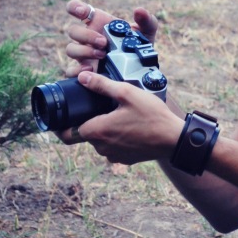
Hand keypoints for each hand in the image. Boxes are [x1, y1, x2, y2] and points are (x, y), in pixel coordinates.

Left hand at [62, 71, 181, 164]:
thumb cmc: (152, 115)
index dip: (62, 125)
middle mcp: (102, 147)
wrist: (175, 139)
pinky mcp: (126, 160)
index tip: (63, 117)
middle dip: (89, 122)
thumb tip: (82, 77)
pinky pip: (113, 148)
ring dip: (104, 130)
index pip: (68, 133)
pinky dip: (117, 138)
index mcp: (98, 131)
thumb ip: (102, 85)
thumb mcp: (127, 93)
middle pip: (85, 135)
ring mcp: (114, 156)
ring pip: (100, 142)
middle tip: (100, 107)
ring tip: (118, 115)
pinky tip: (130, 127)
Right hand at [64, 0, 158, 77]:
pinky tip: (91, 71)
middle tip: (103, 42)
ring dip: (84, 51)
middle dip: (86, 35)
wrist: (142, 70)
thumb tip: (139, 11)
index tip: (81, 11)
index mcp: (97, 22)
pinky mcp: (86, 72)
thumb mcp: (146, 32)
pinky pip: (72, 71)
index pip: (77, 8)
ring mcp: (84, 54)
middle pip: (73, 31)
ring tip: (102, 56)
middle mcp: (87, 37)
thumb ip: (146, 20)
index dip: (74, 7)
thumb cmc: (139, 46)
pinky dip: (77, 71)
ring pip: (71, 49)